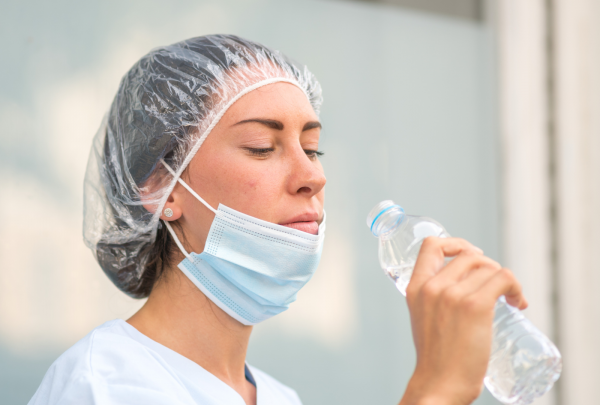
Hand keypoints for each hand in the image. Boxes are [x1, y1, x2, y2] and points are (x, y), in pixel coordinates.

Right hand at [399, 237, 526, 404]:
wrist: (440, 384)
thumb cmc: (437, 358)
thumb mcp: (424, 318)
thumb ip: (435, 298)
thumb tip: (465, 285)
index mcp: (415, 288)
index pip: (431, 244)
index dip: (455, 243)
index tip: (471, 256)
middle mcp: (432, 287)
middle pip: (469, 255)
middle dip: (488, 266)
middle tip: (497, 287)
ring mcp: (452, 295)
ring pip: (489, 267)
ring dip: (506, 280)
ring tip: (510, 299)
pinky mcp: (474, 306)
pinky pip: (504, 277)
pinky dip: (516, 287)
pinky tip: (518, 302)